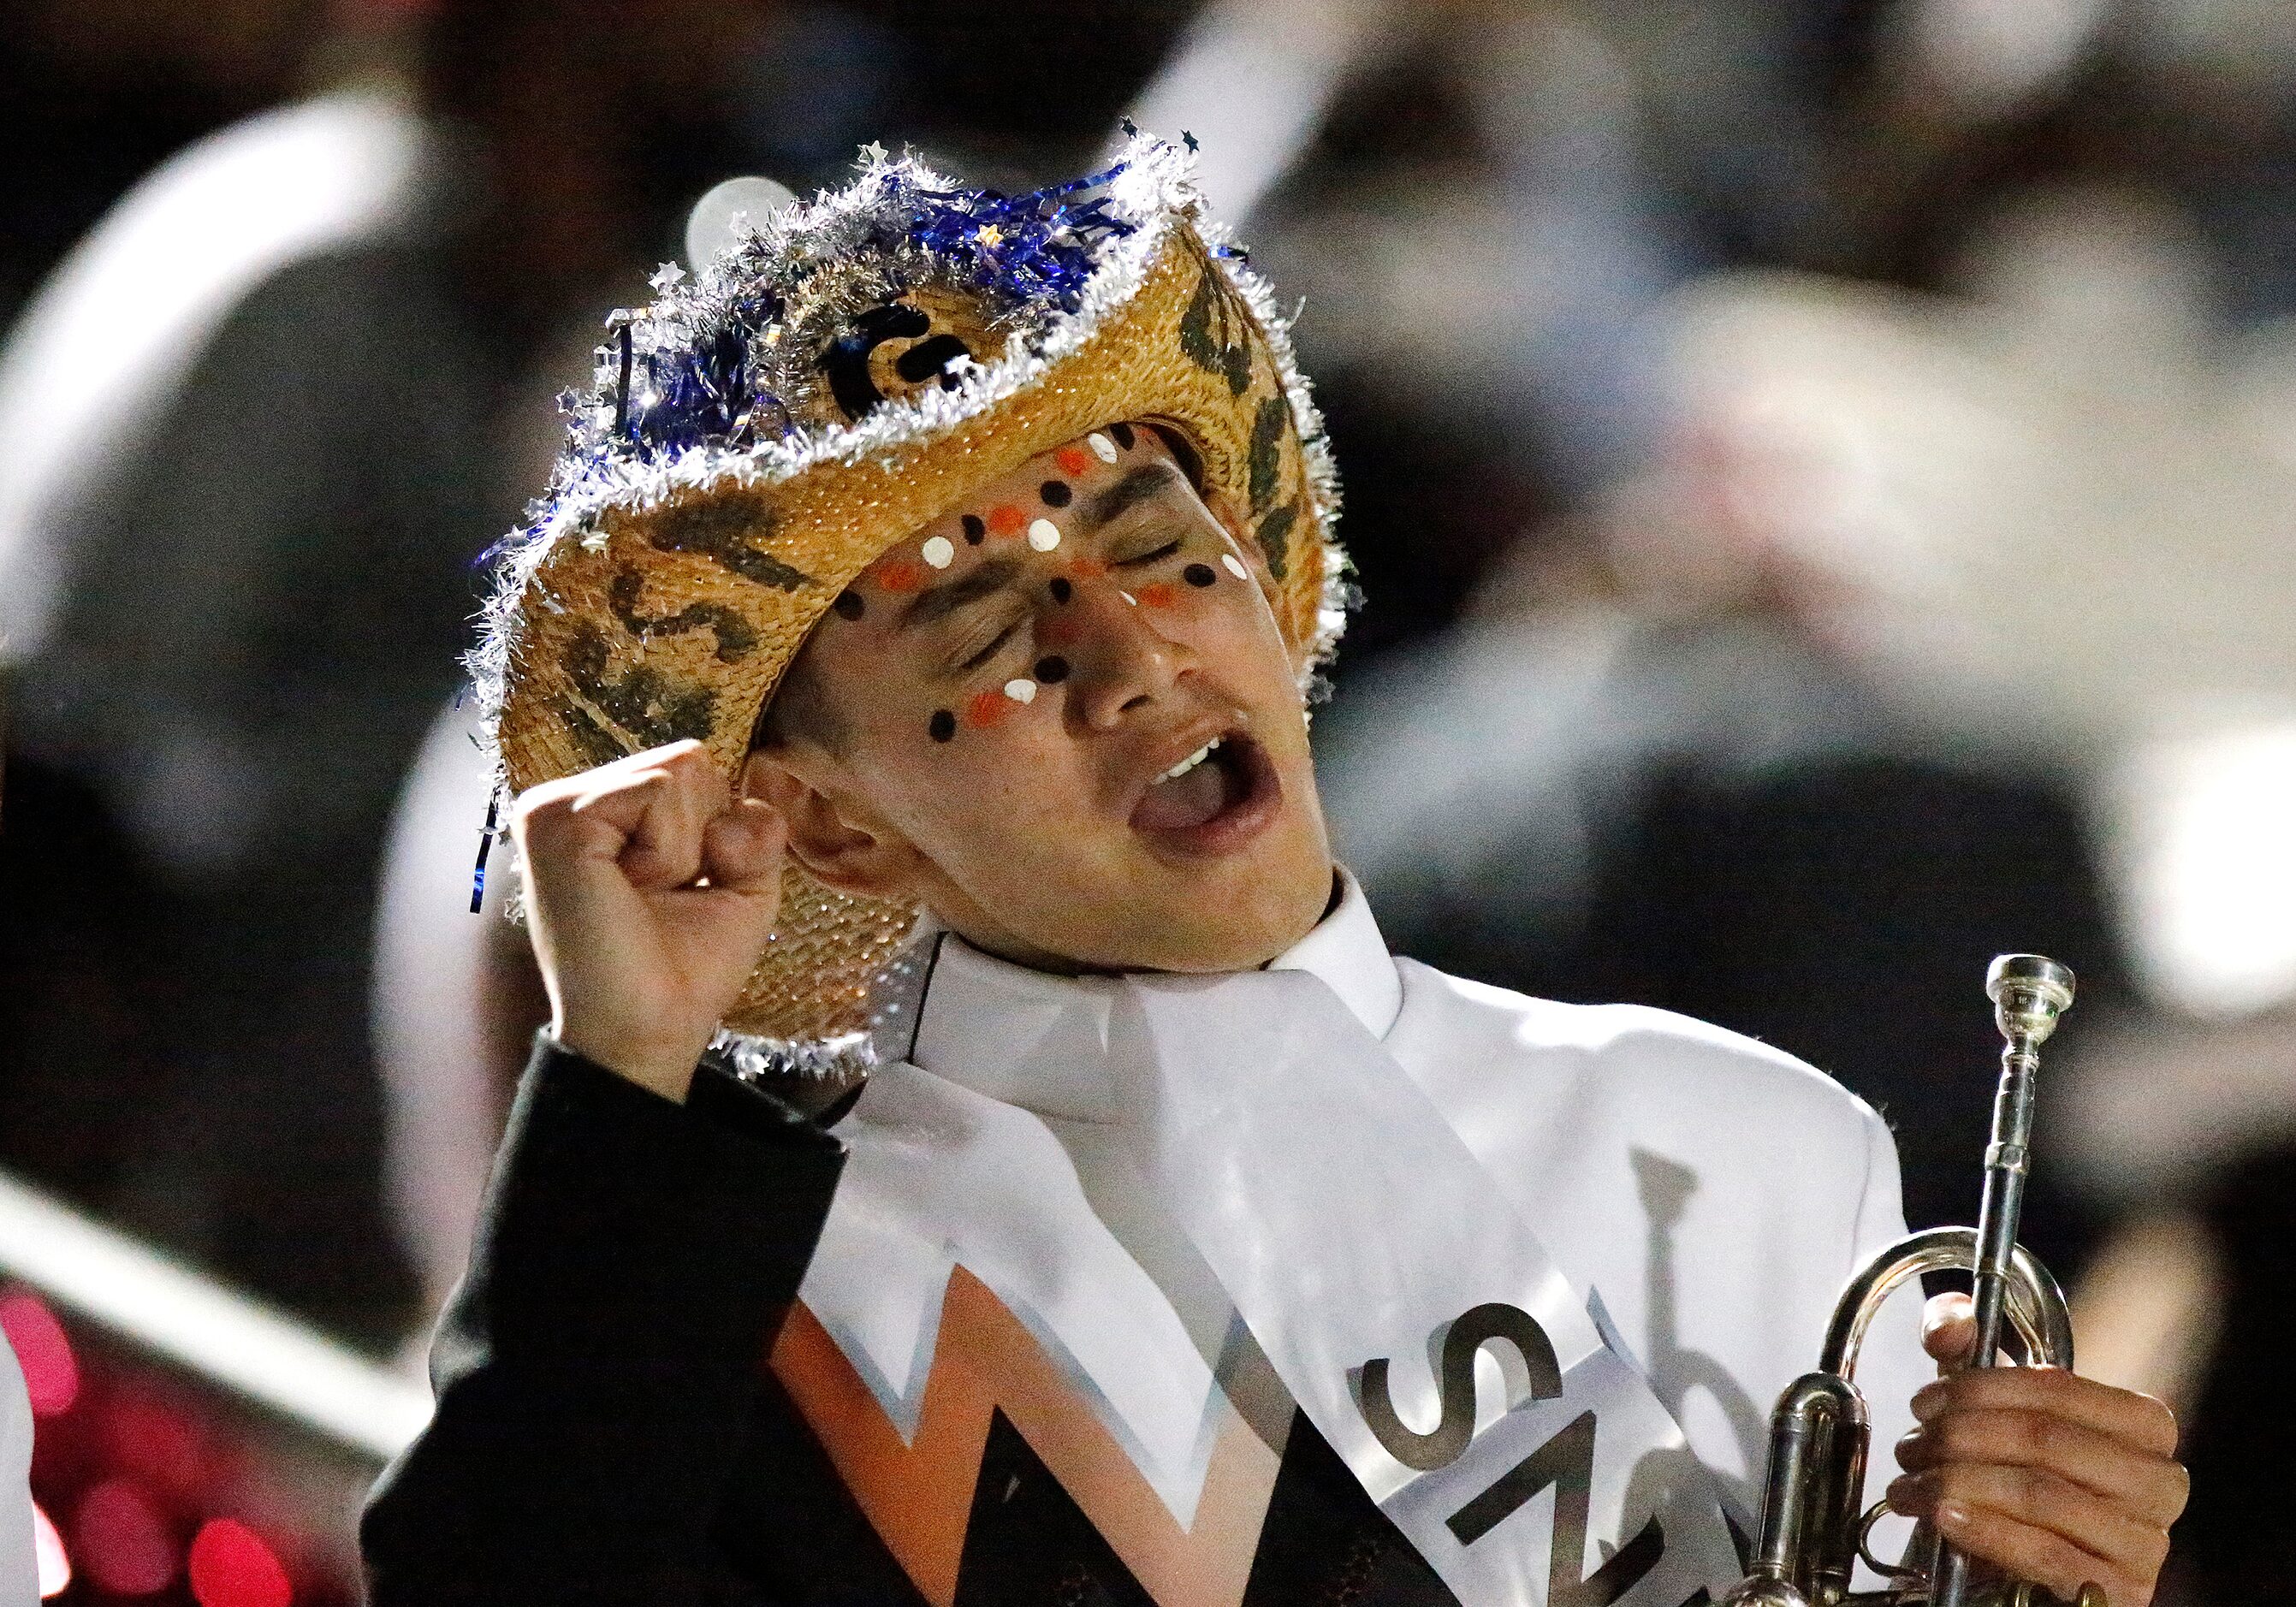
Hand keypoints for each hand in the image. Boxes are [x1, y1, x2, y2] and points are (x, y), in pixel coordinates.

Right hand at [511, 740, 786, 1101]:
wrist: (648, 1031)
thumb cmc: (685, 968)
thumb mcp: (744, 886)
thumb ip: (755, 829)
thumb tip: (745, 806)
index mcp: (608, 812)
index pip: (693, 768)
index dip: (716, 833)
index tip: (681, 893)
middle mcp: (573, 799)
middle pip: (691, 760)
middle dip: (705, 835)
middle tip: (660, 897)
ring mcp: (556, 805)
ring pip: (681, 769)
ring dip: (687, 846)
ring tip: (644, 895)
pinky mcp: (555, 819)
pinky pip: (658, 791)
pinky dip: (669, 849)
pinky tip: (630, 889)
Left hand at [1889, 1291, 2186, 1606]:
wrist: (2030, 1575)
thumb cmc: (2016, 1479)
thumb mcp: (1991, 1407)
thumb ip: (1965, 1347)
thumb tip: (1949, 1324)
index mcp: (2144, 1426)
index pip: (2057, 1389)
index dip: (1979, 1388)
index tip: (1924, 1401)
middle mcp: (2159, 1482)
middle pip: (2045, 1440)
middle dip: (1961, 1437)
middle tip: (1910, 1447)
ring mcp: (2146, 1542)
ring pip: (2041, 1494)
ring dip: (1958, 1484)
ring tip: (1909, 1486)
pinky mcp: (2122, 1594)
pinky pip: (2047, 1554)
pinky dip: (1986, 1531)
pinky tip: (1944, 1517)